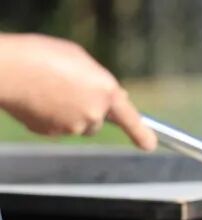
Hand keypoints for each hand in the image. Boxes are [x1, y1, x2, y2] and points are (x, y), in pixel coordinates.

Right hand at [0, 34, 156, 150]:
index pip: (131, 118)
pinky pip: (57, 127)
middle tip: (66, 87)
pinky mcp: (53, 133)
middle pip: (98, 120)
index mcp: (106, 91)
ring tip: (48, 88)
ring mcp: (73, 126)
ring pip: (77, 124)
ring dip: (68, 111)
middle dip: (87, 107)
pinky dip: (49, 116)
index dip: (142, 134)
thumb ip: (99, 80)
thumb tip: (111, 96)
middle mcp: (94, 113)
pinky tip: (38, 98)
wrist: (8, 69)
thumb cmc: (41, 56)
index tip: (150, 145)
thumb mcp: (79, 59)